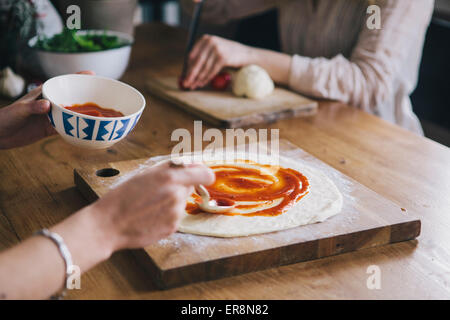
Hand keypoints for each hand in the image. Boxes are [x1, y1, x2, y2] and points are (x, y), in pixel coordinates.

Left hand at [0, 71, 94, 149]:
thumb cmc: (5, 117)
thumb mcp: (19, 110)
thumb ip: (33, 107)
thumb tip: (47, 105)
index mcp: (44, 93)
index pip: (63, 82)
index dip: (78, 77)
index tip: (92, 73)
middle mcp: (51, 103)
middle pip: (72, 98)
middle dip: (86, 96)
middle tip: (103, 97)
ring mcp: (52, 116)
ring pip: (72, 113)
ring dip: (84, 114)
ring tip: (100, 114)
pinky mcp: (51, 129)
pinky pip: (68, 128)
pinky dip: (77, 129)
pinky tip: (88, 130)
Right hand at [89, 161, 214, 249]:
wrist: (108, 225)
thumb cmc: (122, 197)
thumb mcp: (144, 173)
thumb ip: (170, 167)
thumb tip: (191, 164)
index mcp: (170, 178)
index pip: (205, 174)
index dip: (204, 174)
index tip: (198, 175)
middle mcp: (176, 195)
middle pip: (190, 187)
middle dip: (179, 187)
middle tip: (158, 190)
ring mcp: (176, 213)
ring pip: (182, 202)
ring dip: (171, 202)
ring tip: (149, 205)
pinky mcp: (172, 228)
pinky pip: (175, 217)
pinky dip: (166, 215)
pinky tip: (149, 216)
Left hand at [183, 35, 252, 89]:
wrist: (245, 54)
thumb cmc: (228, 54)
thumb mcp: (214, 50)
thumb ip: (203, 57)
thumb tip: (188, 71)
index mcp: (205, 39)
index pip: (192, 55)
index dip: (187, 68)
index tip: (184, 77)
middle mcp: (210, 42)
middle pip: (196, 62)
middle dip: (191, 75)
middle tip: (186, 84)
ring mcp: (217, 49)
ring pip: (204, 68)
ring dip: (198, 79)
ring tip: (194, 86)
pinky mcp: (222, 57)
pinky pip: (211, 71)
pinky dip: (206, 79)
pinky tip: (202, 83)